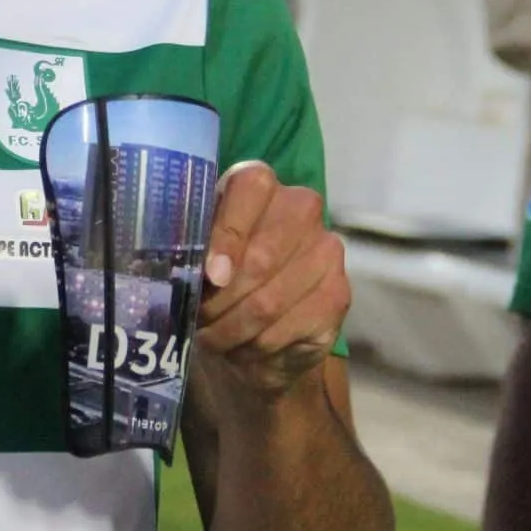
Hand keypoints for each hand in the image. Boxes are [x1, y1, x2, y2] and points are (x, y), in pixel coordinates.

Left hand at [192, 162, 348, 404]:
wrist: (259, 326)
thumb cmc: (218, 277)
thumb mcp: (197, 253)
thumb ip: (193, 247)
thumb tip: (194, 270)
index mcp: (259, 183)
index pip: (249, 191)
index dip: (227, 235)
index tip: (209, 276)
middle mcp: (301, 208)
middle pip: (260, 257)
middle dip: (219, 299)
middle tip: (197, 318)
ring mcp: (326, 251)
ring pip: (269, 302)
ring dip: (230, 330)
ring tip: (212, 339)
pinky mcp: (337, 295)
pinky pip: (286, 330)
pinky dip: (254, 347)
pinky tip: (242, 347)